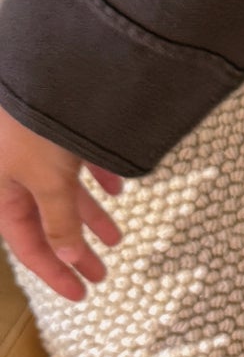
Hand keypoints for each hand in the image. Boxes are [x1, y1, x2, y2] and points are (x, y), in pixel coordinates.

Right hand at [0, 104, 124, 301]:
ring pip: (62, 190)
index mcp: (0, 187)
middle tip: (102, 276)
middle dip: (75, 249)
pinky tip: (119, 188)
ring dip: (90, 216)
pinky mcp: (57, 125)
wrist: (50, 62)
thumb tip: (69, 258)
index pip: (25, 242)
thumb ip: (58, 220)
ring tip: (117, 239)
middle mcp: (14, 168)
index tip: (81, 295)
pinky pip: (76, 159)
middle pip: (45, 218)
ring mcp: (35, 146)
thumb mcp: (46, 178)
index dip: (53, 272)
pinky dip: (97, 176)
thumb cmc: (32, 118)